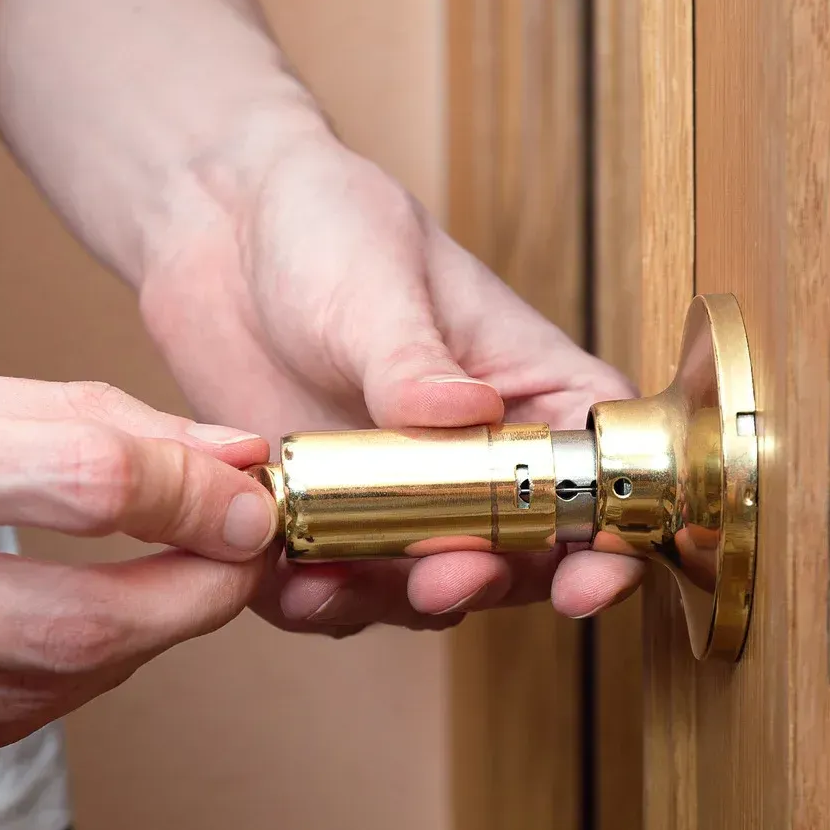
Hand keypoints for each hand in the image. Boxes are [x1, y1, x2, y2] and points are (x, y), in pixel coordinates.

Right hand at [0, 364, 275, 773]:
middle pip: (78, 621)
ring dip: (145, 646)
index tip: (251, 492)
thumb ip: (67, 421)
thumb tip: (225, 455)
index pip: (79, 480)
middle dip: (198, 594)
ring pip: (40, 693)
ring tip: (182, 587)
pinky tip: (98, 640)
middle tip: (245, 556)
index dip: (195, 491)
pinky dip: (68, 687)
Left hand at [139, 118, 644, 636]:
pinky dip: (321, 601)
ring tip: (345, 584)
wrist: (219, 231)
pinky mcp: (331, 521)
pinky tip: (290, 582)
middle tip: (446, 577)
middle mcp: (483, 459)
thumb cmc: (328, 226)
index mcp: (531, 389)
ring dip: (397, 602)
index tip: (586, 578)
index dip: (610, 537)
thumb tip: (465, 409)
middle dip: (491, 581)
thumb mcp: (377, 280)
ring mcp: (407, 499)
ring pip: (431, 587)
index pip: (599, 473)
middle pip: (525, 555)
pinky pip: (340, 588)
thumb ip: (414, 359)